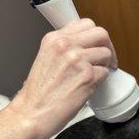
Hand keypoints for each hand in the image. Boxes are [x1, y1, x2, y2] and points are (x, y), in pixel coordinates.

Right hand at [9, 19, 116, 138]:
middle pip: (101, 33)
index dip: (95, 37)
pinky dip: (101, 81)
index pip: (85, 24)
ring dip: (104, 66)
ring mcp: (77, 59)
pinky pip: (106, 73)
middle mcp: (65, 45)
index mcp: (54, 39)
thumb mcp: (46, 59)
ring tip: (95, 76)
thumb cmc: (38, 94)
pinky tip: (89, 87)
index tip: (97, 46)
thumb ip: (64, 49)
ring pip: (106, 53)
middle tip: (107, 59)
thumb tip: (85, 46)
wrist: (31, 114)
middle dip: (107, 46)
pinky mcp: (87, 76)